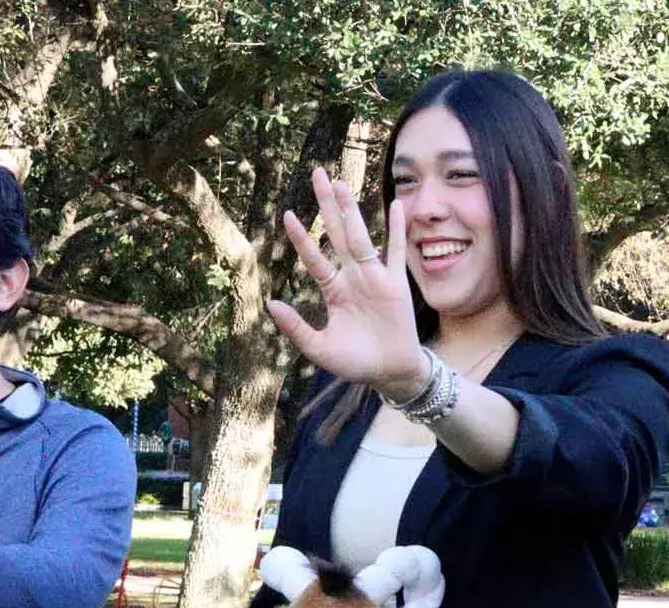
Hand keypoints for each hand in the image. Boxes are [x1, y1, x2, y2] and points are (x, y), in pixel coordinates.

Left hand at [266, 167, 423, 397]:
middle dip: (326, 205)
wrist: (390, 373)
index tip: (286, 214)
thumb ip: (297, 328)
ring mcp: (375, 278)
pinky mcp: (397, 284)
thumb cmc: (356, 362)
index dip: (301, 238)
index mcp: (334, 291)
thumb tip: (271, 304)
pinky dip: (397, 229)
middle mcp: (353, 278)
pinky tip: (395, 205)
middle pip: (337, 234)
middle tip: (317, 173)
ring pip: (362, 237)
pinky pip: (397, 251)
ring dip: (352, 210)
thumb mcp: (320, 349)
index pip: (314, 258)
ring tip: (342, 183)